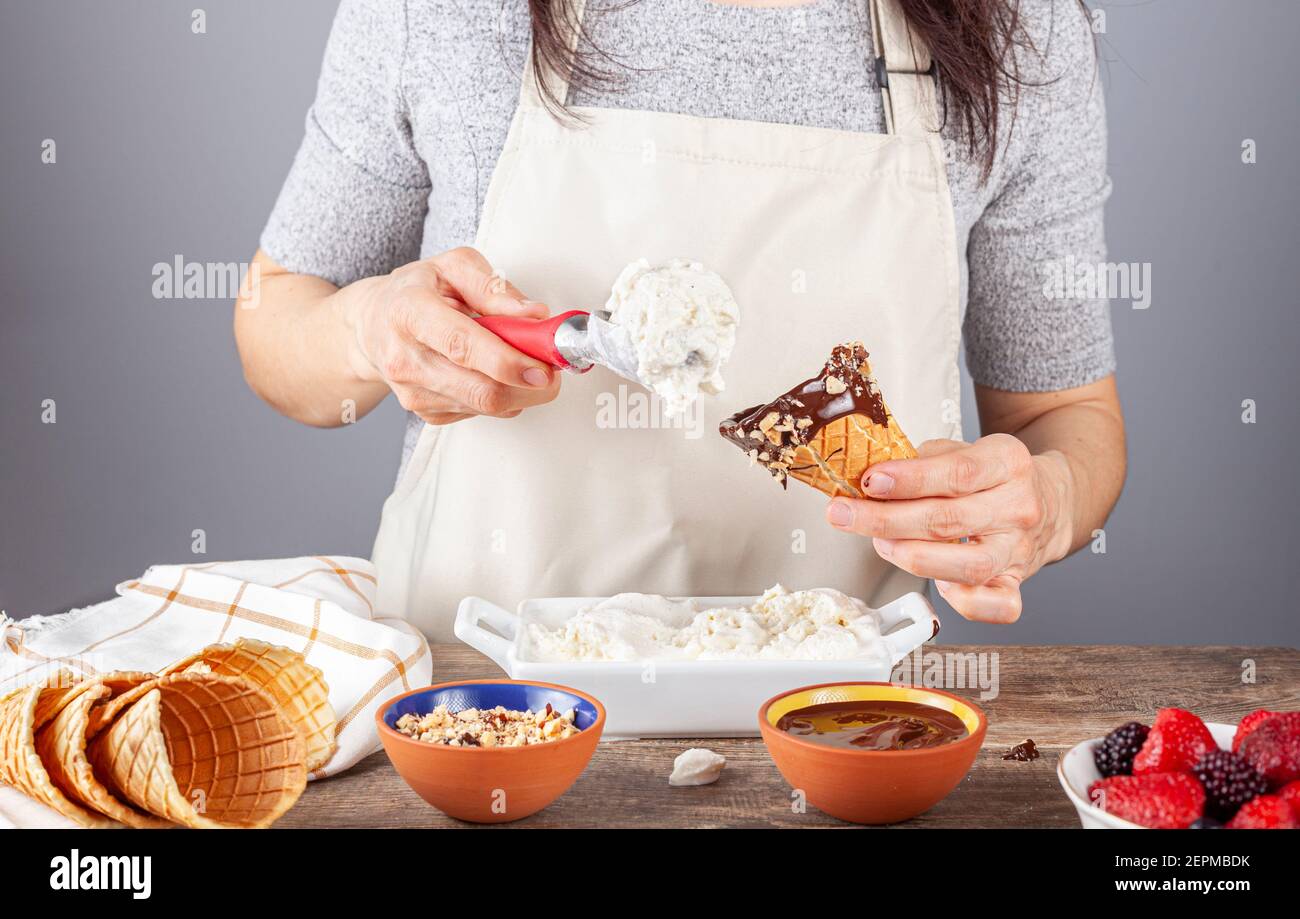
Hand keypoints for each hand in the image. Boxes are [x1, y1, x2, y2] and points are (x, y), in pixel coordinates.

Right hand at [342, 247, 559, 424]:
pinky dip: (500, 396)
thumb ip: (494, 287)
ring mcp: (414, 392)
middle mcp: (406, 358)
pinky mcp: (426, 413)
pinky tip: (491, 372)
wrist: (373, 324)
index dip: (507, 361)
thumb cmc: (415, 291)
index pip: (462, 346)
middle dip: (528, 386)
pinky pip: (480, 413)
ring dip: (519, 390)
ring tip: (520, 361)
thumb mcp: (452, 267)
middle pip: (480, 391)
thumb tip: (534, 314)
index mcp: (409, 312)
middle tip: (550, 368)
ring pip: (486, 407)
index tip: (542, 366)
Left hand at [825, 434, 1074, 622]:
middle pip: (949, 520)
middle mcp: (1019, 507)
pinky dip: (963, 602)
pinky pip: (996, 607)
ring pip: (966, 566)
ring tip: (878, 542)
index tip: (870, 481)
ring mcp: (1020, 550)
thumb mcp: (964, 448)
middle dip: (885, 519)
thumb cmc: (991, 475)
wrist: (1048, 500)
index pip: (957, 473)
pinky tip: (935, 584)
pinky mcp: (1017, 583)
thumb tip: (870, 479)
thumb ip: (921, 460)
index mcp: (1009, 462)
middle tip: (845, 514)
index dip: (909, 480)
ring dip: (910, 556)